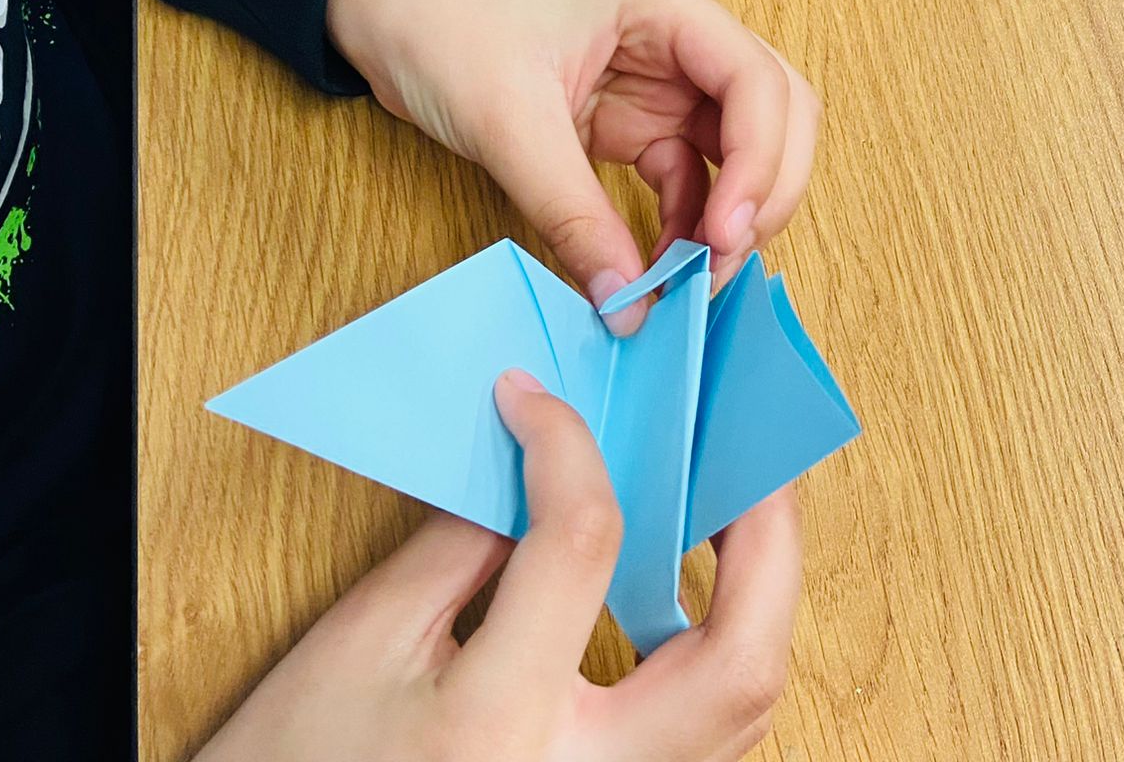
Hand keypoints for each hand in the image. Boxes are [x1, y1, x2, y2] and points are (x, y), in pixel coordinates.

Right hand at [199, 370, 802, 761]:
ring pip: (740, 709)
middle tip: (746, 441)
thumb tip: (538, 466)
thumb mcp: (358, 646)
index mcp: (500, 728)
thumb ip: (461, 547)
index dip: (565, 445)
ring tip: (734, 500)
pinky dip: (719, 649)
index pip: (581, 546)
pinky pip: (703, 735)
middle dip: (764, 539)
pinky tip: (696, 588)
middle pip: (736, 661)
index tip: (533, 396)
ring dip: (758, 595)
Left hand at [327, 0, 818, 325]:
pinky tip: (658, 270)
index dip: (761, 160)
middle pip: (775, 112)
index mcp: (665, 2)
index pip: (757, 79)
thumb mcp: (506, 118)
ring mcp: (660, 78)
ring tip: (692, 282)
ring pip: (740, 150)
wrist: (383, 0)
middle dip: (766, 190)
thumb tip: (626, 298)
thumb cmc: (442, 19)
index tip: (728, 232)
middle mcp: (680, 35)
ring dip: (730, 215)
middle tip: (722, 265)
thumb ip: (570, 211)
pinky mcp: (631, 118)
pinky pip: (685, 177)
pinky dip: (684, 224)